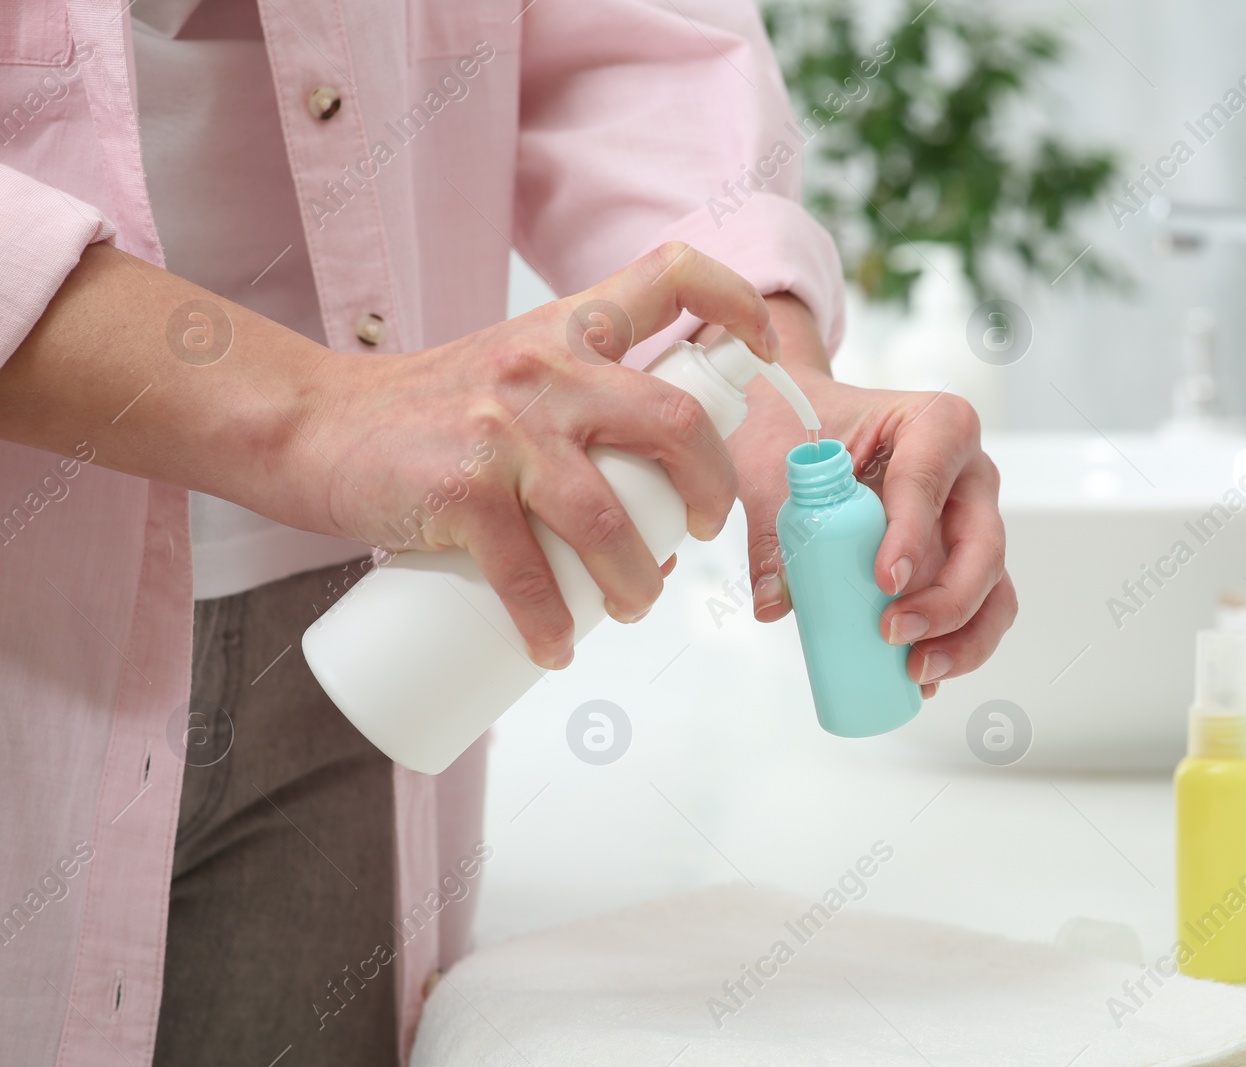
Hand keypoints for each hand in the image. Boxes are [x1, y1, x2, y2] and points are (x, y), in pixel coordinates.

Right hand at [304, 243, 778, 668]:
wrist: (311, 427)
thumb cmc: (423, 416)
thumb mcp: (510, 376)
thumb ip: (579, 418)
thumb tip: (650, 533)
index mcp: (567, 330)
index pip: (670, 277)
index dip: (735, 301)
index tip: (760, 346)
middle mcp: (547, 368)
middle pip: (676, 419)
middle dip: (712, 487)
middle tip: (703, 529)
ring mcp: (505, 428)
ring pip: (613, 521)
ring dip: (637, 583)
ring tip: (629, 608)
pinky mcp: (462, 491)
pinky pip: (530, 576)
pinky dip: (550, 627)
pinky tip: (553, 649)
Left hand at [721, 295, 1015, 695]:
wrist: (803, 424)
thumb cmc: (800, 428)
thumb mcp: (774, 469)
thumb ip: (775, 533)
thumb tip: (775, 602)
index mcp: (936, 425)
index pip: (929, 480)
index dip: (913, 534)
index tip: (886, 580)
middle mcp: (968, 475)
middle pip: (983, 544)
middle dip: (947, 601)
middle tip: (893, 632)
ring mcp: (971, 522)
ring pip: (994, 586)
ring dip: (964, 636)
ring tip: (916, 670)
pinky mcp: (961, 562)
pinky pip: (980, 610)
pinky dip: (957, 647)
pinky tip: (919, 678)